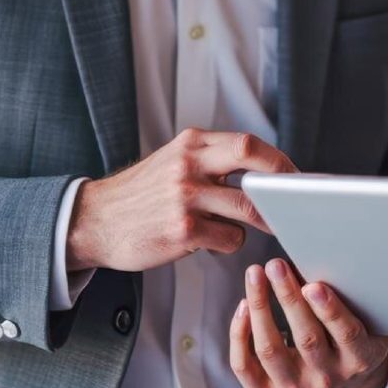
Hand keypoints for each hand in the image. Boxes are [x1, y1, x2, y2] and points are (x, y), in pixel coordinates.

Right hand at [65, 128, 294, 272]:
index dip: (277, 161)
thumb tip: (261, 170)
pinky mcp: (183, 230)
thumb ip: (210, 160)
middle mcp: (188, 165)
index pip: (248, 143)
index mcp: (190, 143)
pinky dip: (227, 243)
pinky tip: (206, 242)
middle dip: (282, 185)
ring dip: (255, 222)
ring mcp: (185, 197)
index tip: (292, 177)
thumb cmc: (141, 195)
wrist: (94, 222)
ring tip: (239, 226)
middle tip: (293, 203)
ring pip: (248, 208)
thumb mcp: (172, 161)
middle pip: (253, 162)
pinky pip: (230, 239)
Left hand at [230, 258, 387, 387]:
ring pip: (270, 350)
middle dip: (288, 298)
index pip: (346, 335)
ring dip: (260, 308)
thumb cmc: (353, 338)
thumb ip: (348, 297)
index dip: (330, 310)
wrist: (344, 383)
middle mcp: (327, 379)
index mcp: (358, 359)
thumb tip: (313, 259)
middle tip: (275, 266)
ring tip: (255, 275)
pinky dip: (239, 334)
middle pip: (306, 339)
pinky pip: (244, 365)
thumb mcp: (367, 319)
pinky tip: (244, 306)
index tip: (314, 285)